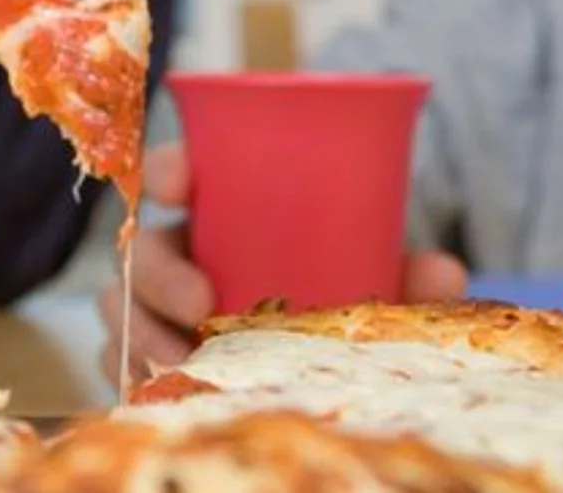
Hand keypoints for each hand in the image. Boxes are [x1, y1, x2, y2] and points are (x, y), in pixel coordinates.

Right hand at [95, 142, 468, 382]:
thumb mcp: (368, 272)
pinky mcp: (145, 354)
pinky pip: (119, 362)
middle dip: (159, 276)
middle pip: (141, 250)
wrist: (319, 345)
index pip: (174, 171)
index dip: (166, 170)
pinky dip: (135, 377)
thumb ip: (403, 272)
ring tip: (184, 364)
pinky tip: (163, 392)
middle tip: (201, 306)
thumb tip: (443, 274)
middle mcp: (178, 252)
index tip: (178, 187)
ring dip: (143, 335)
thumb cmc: (335, 286)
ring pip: (121, 309)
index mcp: (217, 209)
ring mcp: (154, 306)